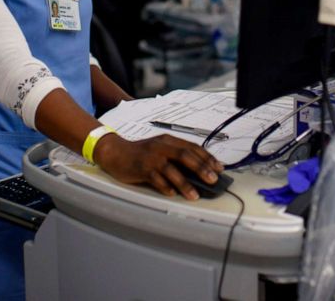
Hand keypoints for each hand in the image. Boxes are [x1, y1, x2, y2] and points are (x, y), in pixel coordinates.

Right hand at [94, 134, 223, 200]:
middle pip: (185, 155)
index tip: (219, 168)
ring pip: (171, 170)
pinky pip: (156, 179)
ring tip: (194, 195)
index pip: (192, 147)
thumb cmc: (141, 153)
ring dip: (185, 183)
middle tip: (213, 180)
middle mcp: (161, 147)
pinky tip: (172, 194)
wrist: (115, 152)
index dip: (207, 157)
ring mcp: (151, 157)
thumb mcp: (160, 149)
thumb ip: (176, 157)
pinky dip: (165, 187)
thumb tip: (198, 172)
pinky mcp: (141, 168)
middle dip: (201, 168)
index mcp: (168, 140)